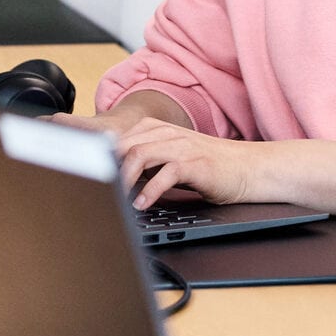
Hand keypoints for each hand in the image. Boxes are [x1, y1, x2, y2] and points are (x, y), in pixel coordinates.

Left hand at [108, 113, 260, 209]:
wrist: (248, 169)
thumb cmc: (209, 167)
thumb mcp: (174, 159)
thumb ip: (148, 162)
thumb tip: (117, 179)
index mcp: (158, 130)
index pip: (120, 138)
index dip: (100, 155)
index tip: (87, 174)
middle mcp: (168, 133)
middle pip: (125, 145)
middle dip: (106, 167)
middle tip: (96, 189)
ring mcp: (182, 146)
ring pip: (141, 155)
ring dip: (124, 179)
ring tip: (116, 198)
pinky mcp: (195, 163)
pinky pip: (166, 174)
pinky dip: (150, 191)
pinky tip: (143, 205)